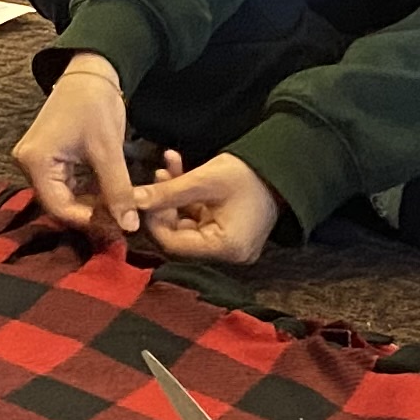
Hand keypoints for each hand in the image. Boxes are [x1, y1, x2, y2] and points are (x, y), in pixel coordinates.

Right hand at [12, 56, 139, 237]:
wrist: (89, 72)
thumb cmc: (95, 104)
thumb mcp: (108, 150)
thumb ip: (118, 190)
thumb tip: (130, 226)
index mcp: (35, 162)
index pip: (59, 207)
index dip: (89, 221)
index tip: (118, 227)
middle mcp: (27, 165)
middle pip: (58, 204)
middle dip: (90, 214)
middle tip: (121, 220)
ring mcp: (35, 162)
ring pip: (63, 197)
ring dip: (90, 204)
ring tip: (118, 209)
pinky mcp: (46, 159)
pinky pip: (64, 185)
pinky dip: (86, 192)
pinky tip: (107, 195)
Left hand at [131, 150, 284, 265]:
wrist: (286, 165)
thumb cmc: (251, 173)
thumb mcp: (205, 180)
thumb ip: (167, 192)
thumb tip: (132, 200)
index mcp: (225, 248)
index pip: (174, 245)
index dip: (154, 221)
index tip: (146, 197)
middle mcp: (228, 254)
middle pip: (179, 237)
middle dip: (164, 206)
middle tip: (157, 177)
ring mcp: (228, 246)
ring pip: (186, 224)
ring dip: (174, 198)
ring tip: (168, 167)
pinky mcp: (228, 233)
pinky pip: (199, 219)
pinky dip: (188, 199)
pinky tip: (179, 172)